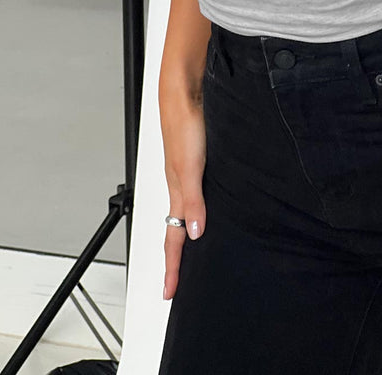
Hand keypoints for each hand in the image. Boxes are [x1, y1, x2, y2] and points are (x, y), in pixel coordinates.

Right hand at [159, 94, 206, 300]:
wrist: (185, 89)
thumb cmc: (184, 122)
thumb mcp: (191, 166)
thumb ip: (193, 199)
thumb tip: (195, 234)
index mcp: (176, 190)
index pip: (172, 238)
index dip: (172, 267)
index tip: (170, 293)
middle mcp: (181, 184)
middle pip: (176, 229)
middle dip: (177, 258)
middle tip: (177, 282)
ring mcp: (188, 172)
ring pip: (186, 211)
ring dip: (188, 234)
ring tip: (193, 254)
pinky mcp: (198, 159)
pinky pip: (197, 192)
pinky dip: (199, 208)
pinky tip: (211, 208)